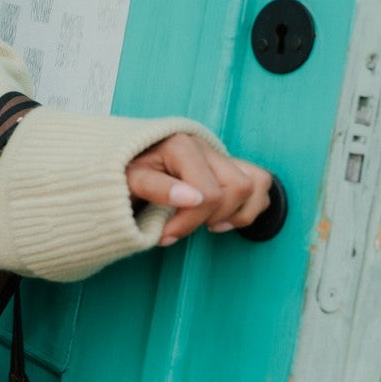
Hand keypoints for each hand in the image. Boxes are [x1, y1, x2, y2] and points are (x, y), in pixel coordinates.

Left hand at [126, 132, 274, 245]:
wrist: (120, 162)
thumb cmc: (123, 172)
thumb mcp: (129, 180)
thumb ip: (157, 188)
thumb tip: (193, 199)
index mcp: (181, 145)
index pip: (207, 193)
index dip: (187, 223)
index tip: (164, 236)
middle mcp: (206, 146)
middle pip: (237, 188)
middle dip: (210, 218)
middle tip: (178, 227)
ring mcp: (219, 154)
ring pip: (255, 184)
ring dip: (236, 212)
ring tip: (206, 223)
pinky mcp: (228, 164)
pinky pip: (260, 181)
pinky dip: (249, 205)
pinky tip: (222, 217)